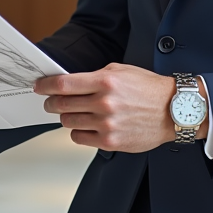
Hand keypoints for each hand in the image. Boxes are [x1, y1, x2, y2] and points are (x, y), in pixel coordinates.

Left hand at [35, 63, 203, 152]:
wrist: (173, 110)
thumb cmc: (149, 89)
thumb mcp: (121, 71)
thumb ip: (95, 76)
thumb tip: (70, 83)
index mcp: (106, 81)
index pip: (63, 84)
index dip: (45, 85)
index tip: (39, 86)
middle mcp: (104, 103)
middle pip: (61, 104)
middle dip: (51, 102)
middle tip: (50, 101)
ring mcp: (106, 124)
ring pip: (68, 121)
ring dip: (66, 116)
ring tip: (75, 112)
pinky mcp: (110, 141)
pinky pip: (79, 137)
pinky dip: (78, 131)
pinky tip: (86, 125)